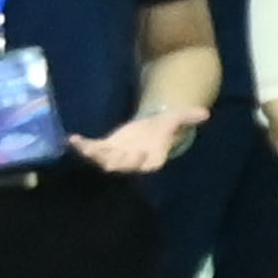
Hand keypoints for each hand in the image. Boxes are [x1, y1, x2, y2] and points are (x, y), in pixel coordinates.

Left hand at [73, 109, 197, 179]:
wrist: (147, 131)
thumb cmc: (162, 127)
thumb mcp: (175, 119)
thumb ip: (187, 117)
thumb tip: (205, 113)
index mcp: (153, 157)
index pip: (150, 163)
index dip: (143, 160)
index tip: (139, 154)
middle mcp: (135, 160)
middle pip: (126, 165)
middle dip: (117, 161)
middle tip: (108, 157)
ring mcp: (118, 156)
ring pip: (106, 160)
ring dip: (95, 156)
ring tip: (85, 148)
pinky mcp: (105, 149)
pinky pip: (93, 150)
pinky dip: (83, 146)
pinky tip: (72, 139)